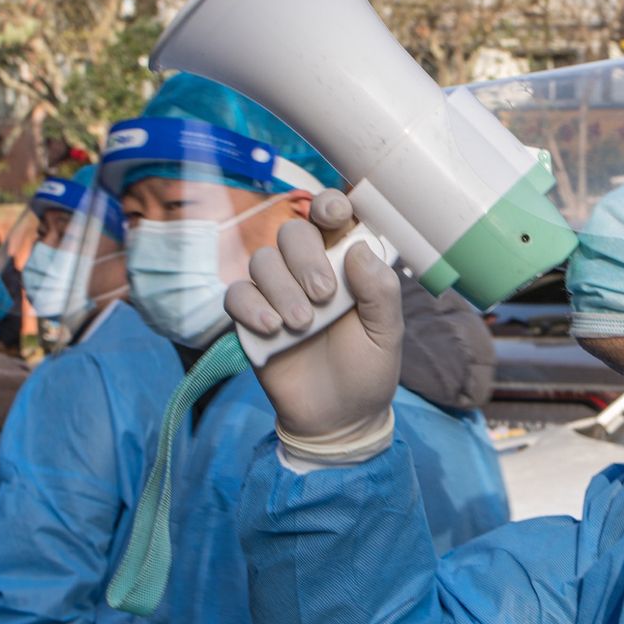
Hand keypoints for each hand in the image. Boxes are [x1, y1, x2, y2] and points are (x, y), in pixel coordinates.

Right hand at [224, 189, 402, 447]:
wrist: (337, 419)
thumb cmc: (367, 370)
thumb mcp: (386, 333)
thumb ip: (380, 290)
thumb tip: (358, 248)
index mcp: (346, 265)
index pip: (332, 218)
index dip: (329, 205)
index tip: (335, 214)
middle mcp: (308, 270)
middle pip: (292, 233)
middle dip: (304, 258)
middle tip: (322, 295)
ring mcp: (276, 293)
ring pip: (262, 260)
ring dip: (280, 288)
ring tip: (301, 324)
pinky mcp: (250, 318)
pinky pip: (237, 294)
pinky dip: (251, 306)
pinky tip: (272, 329)